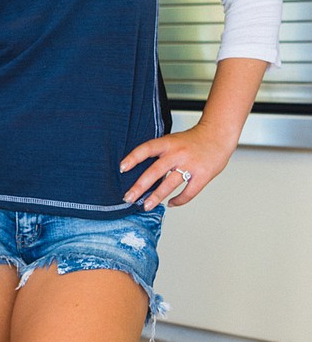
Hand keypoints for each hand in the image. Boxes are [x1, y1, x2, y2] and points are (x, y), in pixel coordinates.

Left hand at [119, 121, 237, 210]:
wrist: (218, 135)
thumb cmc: (193, 140)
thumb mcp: (173, 140)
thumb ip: (160, 153)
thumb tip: (140, 172)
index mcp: (168, 142)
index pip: (147, 149)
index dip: (133, 158)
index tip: (122, 168)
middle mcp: (177, 153)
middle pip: (155, 171)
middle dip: (140, 186)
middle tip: (128, 197)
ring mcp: (190, 165)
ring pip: (169, 184)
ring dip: (156, 197)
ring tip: (146, 206)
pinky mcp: (202, 175)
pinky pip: (188, 192)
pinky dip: (178, 200)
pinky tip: (170, 203)